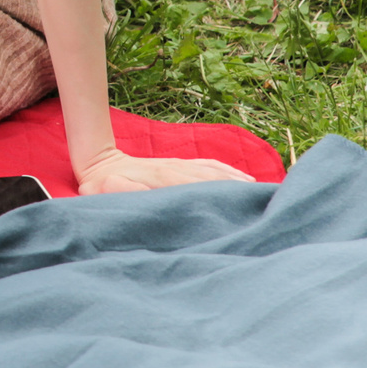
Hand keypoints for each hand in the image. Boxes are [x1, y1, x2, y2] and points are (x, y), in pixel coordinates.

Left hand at [75, 148, 255, 193]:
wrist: (98, 163)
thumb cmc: (101, 184)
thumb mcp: (103, 190)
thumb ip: (119, 190)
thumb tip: (140, 192)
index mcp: (162, 178)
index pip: (198, 185)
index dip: (221, 193)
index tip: (246, 205)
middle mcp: (176, 169)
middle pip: (214, 179)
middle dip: (239, 192)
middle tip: (268, 204)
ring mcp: (180, 165)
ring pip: (216, 172)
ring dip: (239, 183)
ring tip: (265, 195)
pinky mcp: (181, 166)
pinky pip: (211, 167)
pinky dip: (230, 174)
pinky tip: (245, 182)